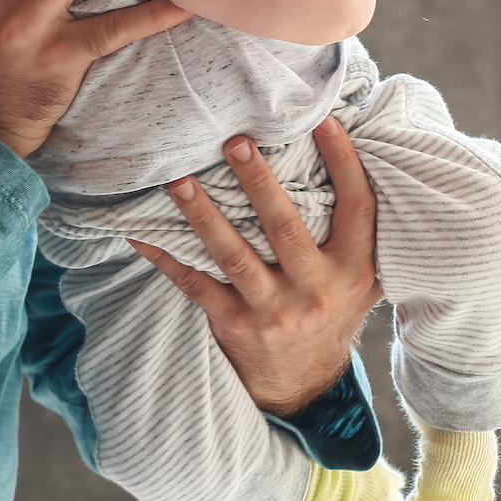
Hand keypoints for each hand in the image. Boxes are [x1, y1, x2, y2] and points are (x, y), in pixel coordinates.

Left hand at [128, 116, 384, 415]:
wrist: (304, 381)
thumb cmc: (330, 307)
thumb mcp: (360, 276)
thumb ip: (356, 228)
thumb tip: (342, 146)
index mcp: (355, 269)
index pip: (357, 208)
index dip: (345, 163)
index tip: (324, 119)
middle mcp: (317, 290)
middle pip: (285, 228)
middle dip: (259, 184)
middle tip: (235, 142)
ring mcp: (274, 310)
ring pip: (233, 256)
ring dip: (202, 216)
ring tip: (178, 180)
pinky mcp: (235, 324)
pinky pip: (194, 284)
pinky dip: (165, 257)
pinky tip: (139, 233)